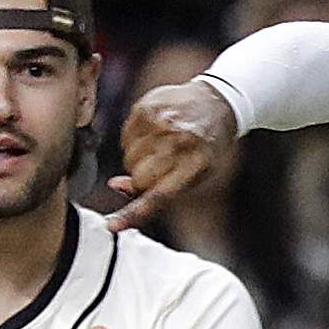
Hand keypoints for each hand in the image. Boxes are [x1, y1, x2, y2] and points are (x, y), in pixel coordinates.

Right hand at [109, 79, 245, 233]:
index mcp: (195, 164)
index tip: (113, 225)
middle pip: (138, 178)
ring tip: (161, 148)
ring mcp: (160, 123)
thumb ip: (158, 187)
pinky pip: (125, 137)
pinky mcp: (145, 108)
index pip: (159, 195)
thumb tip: (115, 185)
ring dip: (139, 159)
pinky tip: (154, 134)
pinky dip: (135, 141)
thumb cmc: (205, 146)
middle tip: (161, 168)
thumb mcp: (195, 172)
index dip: (134, 212)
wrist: (215, 103)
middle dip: (143, 180)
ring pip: (128, 158)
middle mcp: (177, 142)